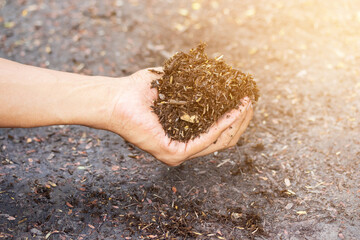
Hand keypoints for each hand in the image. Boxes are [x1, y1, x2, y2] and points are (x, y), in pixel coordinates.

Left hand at [107, 68, 253, 165]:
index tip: (245, 99)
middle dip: (241, 120)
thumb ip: (196, 87)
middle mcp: (183, 147)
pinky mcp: (173, 153)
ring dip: (237, 122)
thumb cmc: (138, 91)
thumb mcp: (175, 86)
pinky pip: (206, 140)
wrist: (115, 98)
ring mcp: (178, 153)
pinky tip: (233, 110)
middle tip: (250, 101)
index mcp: (184, 135)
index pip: (218, 133)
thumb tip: (219, 76)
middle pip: (223, 140)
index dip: (235, 117)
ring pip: (219, 142)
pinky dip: (222, 125)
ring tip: (246, 103)